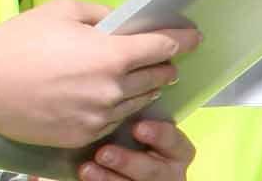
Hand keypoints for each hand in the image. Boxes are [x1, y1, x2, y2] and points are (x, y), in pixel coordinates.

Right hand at [0, 0, 199, 146]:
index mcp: (112, 55)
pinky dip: (118, 109)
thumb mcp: (63, 11)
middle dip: (164, 65)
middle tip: (163, 57)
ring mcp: (99, 117)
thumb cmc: (17, 41)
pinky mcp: (83, 136)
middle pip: (159, 78)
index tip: (193, 38)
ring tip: (138, 78)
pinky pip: (114, 122)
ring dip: (144, 89)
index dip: (183, 40)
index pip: (164, 48)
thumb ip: (102, 14)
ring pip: (140, 103)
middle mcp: (112, 90)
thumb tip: (121, 21)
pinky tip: (109, 99)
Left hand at [75, 119, 195, 180]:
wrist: (124, 168)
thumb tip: (125, 88)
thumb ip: (140, 120)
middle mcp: (168, 173)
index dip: (161, 136)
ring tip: (87, 168)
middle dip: (129, 162)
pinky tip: (85, 174)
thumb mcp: (144, 132)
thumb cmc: (135, 143)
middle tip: (104, 152)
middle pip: (154, 171)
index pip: (176, 143)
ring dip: (109, 178)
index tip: (139, 127)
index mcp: (176, 153)